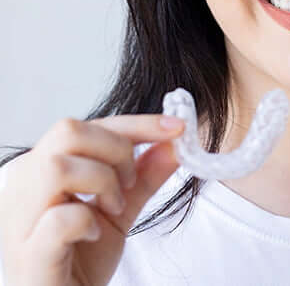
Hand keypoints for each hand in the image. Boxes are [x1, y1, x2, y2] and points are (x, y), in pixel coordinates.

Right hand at [0, 113, 184, 284]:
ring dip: (102, 182)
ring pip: (58, 167)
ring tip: (112, 209)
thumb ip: (143, 176)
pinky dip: (87, 220)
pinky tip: (93, 235)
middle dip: (116, 149)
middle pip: (67, 132)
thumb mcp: (119, 210)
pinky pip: (60, 219)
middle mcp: (20, 188)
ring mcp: (18, 222)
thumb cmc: (81, 260)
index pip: (86, 126)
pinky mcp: (28, 256)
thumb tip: (175, 142)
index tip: (177, 126)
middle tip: (129, 183)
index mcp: (38, 169)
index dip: (136, 123)